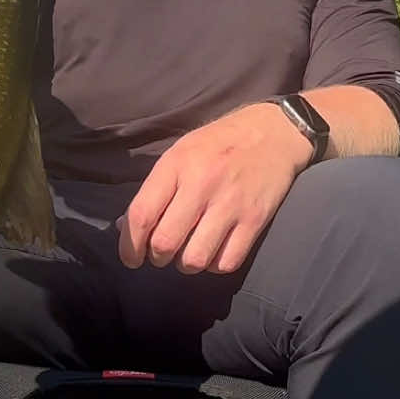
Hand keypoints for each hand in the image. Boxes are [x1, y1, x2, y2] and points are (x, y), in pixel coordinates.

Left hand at [118, 104, 310, 275]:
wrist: (274, 133)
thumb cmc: (218, 144)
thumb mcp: (179, 154)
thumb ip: (154, 190)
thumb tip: (125, 228)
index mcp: (176, 165)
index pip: (141, 215)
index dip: (129, 246)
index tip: (131, 259)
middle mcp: (202, 184)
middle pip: (165, 243)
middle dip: (157, 258)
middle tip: (162, 254)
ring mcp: (231, 204)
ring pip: (195, 259)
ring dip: (186, 264)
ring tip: (188, 253)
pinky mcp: (256, 220)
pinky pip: (227, 262)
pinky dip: (215, 266)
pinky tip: (214, 252)